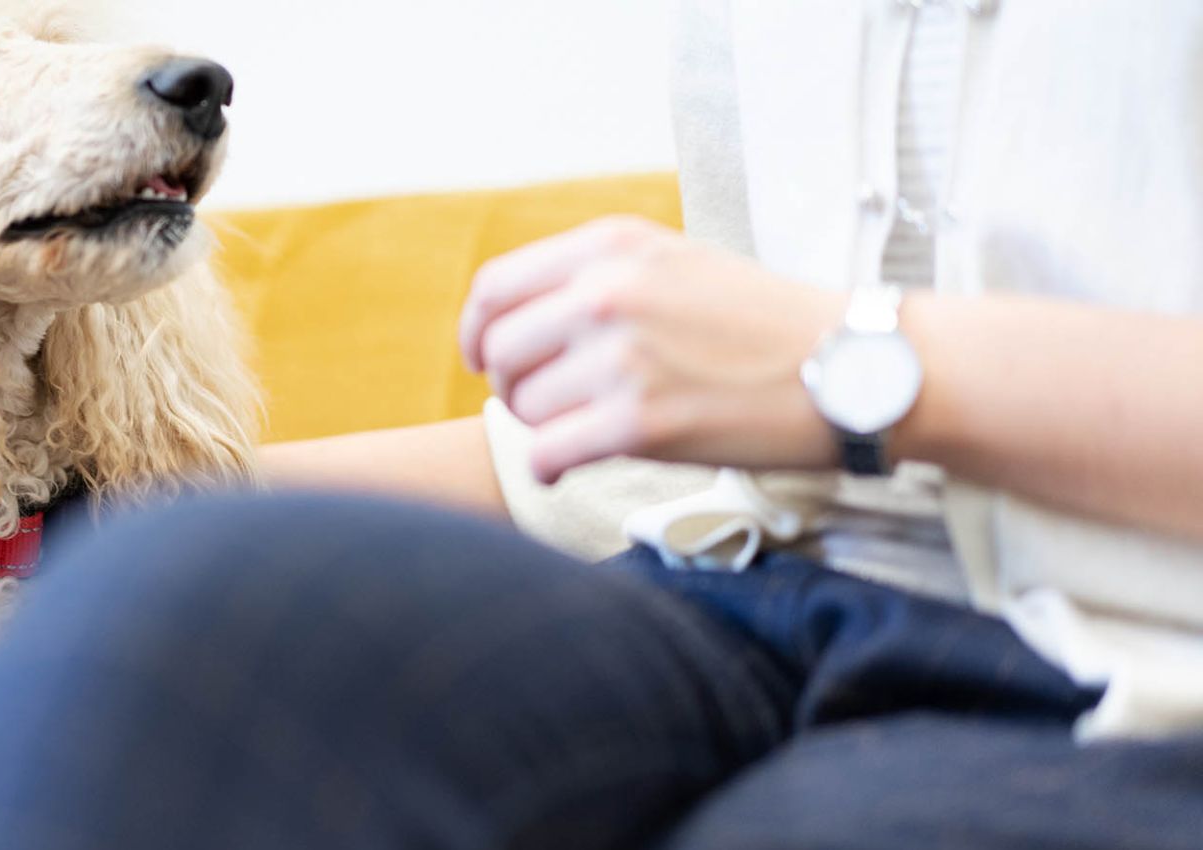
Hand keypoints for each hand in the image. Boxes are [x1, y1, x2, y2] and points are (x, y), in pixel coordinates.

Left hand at [457, 217, 844, 482]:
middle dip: (512, 386)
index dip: (477, 332)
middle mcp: (608, 294)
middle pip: (500, 351)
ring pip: (523, 406)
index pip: (495, 288)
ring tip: (587, 428)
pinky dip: (549, 467)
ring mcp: (623, 358)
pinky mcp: (641, 424)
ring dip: (544, 426)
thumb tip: (514, 319)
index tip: (483, 359)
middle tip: (549, 405)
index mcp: (612, 247)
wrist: (857, 367)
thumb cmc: (764, 322)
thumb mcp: (675, 263)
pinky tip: (567, 468)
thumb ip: (596, 277)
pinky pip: (547, 453)